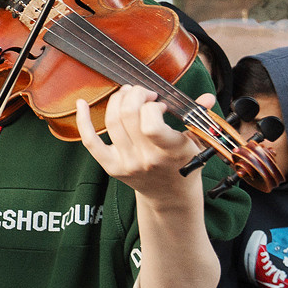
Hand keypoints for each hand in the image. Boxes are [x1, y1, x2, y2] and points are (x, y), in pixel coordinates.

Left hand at [77, 88, 204, 200]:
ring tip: (127, 95)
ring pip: (111, 122)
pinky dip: (84, 121)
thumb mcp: (197, 143)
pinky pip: (91, 142)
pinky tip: (81, 104)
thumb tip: (207, 98)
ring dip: (117, 101)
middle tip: (142, 92)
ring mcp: (126, 163)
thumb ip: (199, 118)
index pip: (150, 125)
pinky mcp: (111, 166)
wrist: (170, 195)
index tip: (160, 104)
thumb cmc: (184, 164)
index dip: (152, 106)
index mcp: (170, 151)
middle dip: (134, 95)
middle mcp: (145, 158)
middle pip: (127, 116)